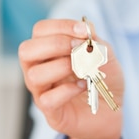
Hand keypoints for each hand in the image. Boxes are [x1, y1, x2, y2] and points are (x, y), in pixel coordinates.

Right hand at [18, 19, 124, 138]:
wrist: (112, 109)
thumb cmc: (103, 77)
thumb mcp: (103, 53)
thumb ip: (94, 40)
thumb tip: (85, 27)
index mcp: (48, 50)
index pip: (40, 30)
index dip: (60, 26)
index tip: (83, 31)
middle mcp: (39, 69)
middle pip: (26, 50)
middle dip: (55, 44)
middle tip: (78, 48)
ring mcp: (42, 91)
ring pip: (34, 75)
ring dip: (61, 67)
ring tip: (81, 69)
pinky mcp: (51, 112)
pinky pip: (47, 100)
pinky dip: (68, 90)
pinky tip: (83, 86)